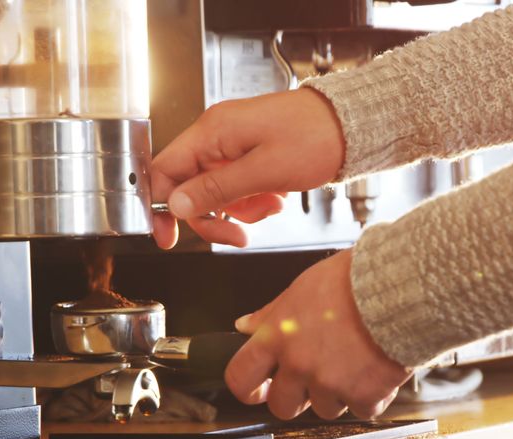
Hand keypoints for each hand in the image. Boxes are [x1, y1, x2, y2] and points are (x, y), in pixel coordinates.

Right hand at [150, 89, 345, 248]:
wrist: (351, 126)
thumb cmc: (315, 137)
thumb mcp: (264, 171)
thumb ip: (216, 190)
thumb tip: (176, 205)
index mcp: (212, 132)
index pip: (163, 171)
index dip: (161, 206)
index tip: (168, 237)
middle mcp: (217, 136)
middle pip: (189, 188)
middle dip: (214, 217)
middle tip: (238, 236)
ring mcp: (234, 146)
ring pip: (215, 193)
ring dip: (240, 210)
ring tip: (270, 205)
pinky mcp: (251, 155)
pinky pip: (237, 188)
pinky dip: (254, 200)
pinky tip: (275, 197)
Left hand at [227, 249, 409, 419]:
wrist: (401, 286)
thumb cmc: (355, 279)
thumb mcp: (303, 287)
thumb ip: (272, 313)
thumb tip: (245, 326)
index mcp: (278, 337)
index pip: (240, 378)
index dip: (248, 389)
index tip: (259, 389)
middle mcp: (299, 365)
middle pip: (282, 406)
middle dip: (297, 397)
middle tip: (317, 377)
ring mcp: (331, 383)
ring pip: (325, 409)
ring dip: (338, 394)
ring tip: (356, 363)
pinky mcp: (364, 395)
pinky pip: (362, 410)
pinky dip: (371, 396)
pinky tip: (378, 370)